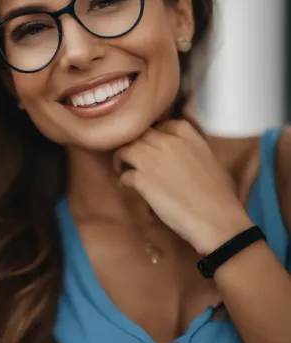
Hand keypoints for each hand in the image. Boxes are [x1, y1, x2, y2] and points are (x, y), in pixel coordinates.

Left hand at [113, 120, 252, 255]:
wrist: (215, 217)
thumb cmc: (220, 194)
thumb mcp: (210, 159)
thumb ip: (191, 149)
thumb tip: (183, 155)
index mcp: (186, 133)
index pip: (160, 124)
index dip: (152, 135)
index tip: (151, 145)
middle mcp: (166, 141)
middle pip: (139, 135)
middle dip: (135, 145)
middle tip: (133, 157)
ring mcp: (152, 158)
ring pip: (125, 149)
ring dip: (122, 159)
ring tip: (124, 169)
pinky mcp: (142, 179)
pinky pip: (124, 174)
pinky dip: (124, 180)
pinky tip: (128, 187)